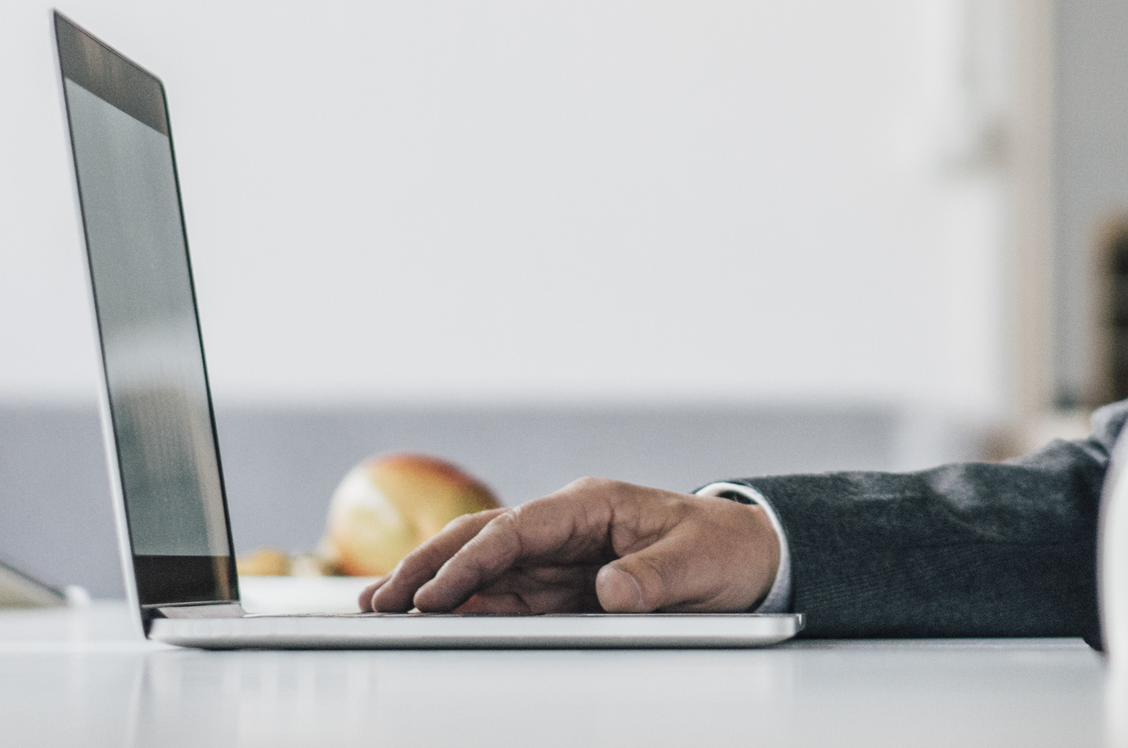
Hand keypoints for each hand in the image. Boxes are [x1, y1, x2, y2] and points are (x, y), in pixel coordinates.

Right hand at [357, 477, 782, 614]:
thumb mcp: (699, 565)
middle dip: (428, 568)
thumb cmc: (725, 550)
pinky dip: (467, 606)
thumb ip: (655, 577)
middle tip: (378, 600)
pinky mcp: (563, 584)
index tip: (437, 594)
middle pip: (483, 541)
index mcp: (592, 506)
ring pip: (484, 569)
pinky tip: (432, 620)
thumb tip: (611, 590)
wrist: (749, 556)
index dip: (474, 562)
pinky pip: (507, 595)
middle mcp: (566, 525)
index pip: (517, 530)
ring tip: (382, 609)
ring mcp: (560, 555)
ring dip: (434, 588)